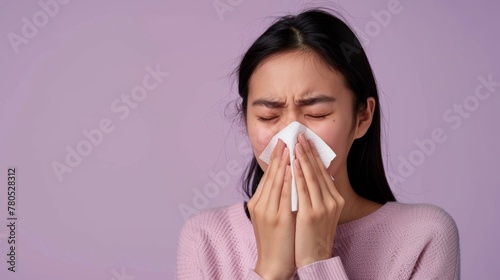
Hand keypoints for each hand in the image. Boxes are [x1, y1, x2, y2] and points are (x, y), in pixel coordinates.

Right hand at [247, 139, 295, 279]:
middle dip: (278, 156)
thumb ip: (276, 200)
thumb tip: (288, 182)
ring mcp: (267, 211)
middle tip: (286, 138)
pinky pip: (282, 194)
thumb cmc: (276, 241)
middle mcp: (259, 204)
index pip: (267, 176)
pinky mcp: (277, 218)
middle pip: (270, 175)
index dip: (275, 159)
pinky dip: (286, 179)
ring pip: (275, 181)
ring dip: (282, 163)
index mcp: (257, 203)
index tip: (282, 144)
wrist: (273, 264)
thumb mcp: (272, 217)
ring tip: (289, 147)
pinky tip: (291, 168)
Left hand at [293, 133, 344, 267]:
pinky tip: (292, 163)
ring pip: (311, 176)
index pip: (323, 172)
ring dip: (302, 158)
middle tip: (300, 135)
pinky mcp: (312, 214)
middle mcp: (333, 201)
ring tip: (295, 143)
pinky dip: (298, 174)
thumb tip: (311, 177)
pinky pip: (303, 189)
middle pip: (319, 170)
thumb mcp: (321, 212)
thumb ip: (318, 195)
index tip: (306, 141)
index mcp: (335, 199)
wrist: (314, 258)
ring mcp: (323, 207)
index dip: (314, 155)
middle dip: (308, 151)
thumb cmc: (313, 235)